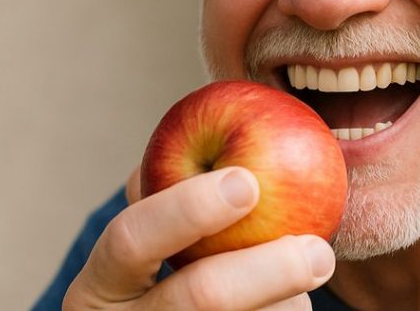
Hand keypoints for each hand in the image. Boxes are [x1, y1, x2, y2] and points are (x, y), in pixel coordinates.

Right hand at [62, 166, 335, 309]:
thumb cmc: (161, 286)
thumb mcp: (146, 252)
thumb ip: (166, 202)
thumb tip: (205, 127)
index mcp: (99, 287)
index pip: (131, 239)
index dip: (186, 209)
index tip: (247, 181)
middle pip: (198, 298)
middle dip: (267, 270)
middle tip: (320, 252)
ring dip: (286, 302)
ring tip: (304, 275)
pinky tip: (296, 303)